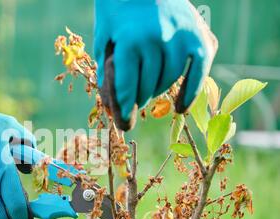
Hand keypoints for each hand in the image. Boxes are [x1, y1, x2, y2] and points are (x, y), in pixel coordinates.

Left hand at [94, 0, 217, 129]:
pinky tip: (181, 109)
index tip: (124, 123)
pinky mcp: (199, 35)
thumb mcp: (104, 36)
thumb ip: (107, 68)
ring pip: (169, 80)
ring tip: (150, 92)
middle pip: (147, 86)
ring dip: (158, 92)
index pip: (126, 86)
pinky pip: (199, 72)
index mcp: (129, 41)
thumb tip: (112, 103)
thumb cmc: (117, 8)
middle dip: (138, 98)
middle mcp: (156, 40)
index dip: (124, 107)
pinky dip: (191, 92)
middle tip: (134, 102)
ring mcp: (180, 37)